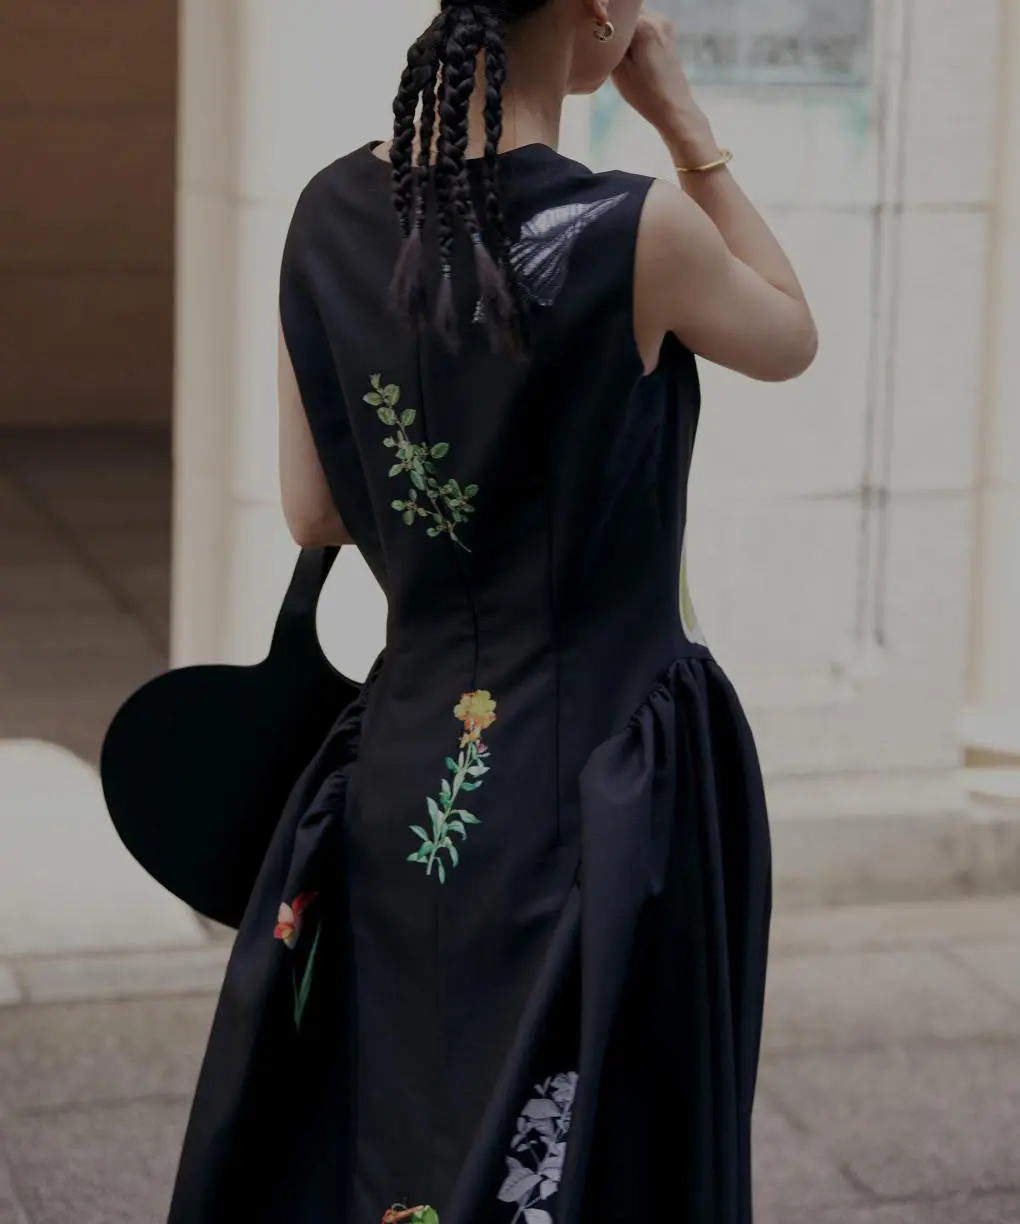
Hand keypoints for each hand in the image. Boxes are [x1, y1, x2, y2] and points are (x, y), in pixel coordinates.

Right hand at [612, 10, 716, 160]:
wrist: (672, 107)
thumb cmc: (644, 93)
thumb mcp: (618, 70)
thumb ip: (608, 44)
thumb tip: (601, 30)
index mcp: (644, 25)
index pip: (616, 11)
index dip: (604, 21)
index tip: (597, 35)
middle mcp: (657, 18)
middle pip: (627, 10)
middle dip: (616, 23)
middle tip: (606, 41)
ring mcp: (665, 25)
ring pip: (637, 16)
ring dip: (626, 28)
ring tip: (619, 48)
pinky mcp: (668, 34)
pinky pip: (646, 24)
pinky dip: (636, 32)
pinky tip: (632, 51)